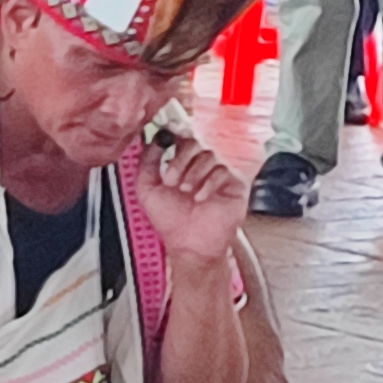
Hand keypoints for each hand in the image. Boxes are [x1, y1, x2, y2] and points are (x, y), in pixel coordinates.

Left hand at [146, 133, 248, 265]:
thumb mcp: (147, 188)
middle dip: (180, 158)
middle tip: (170, 180)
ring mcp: (219, 172)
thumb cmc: (170, 221)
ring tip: (185, 190)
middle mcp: (202, 163)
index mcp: (183, 161)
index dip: (173, 136)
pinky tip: (200, 197)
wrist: (189, 246)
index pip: (182, 135)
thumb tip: (153, 138)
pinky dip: (209, 182)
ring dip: (194, 171)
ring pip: (210, 155)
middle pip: (196, 141)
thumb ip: (147, 162)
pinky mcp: (235, 185)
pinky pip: (225, 171)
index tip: (165, 142)